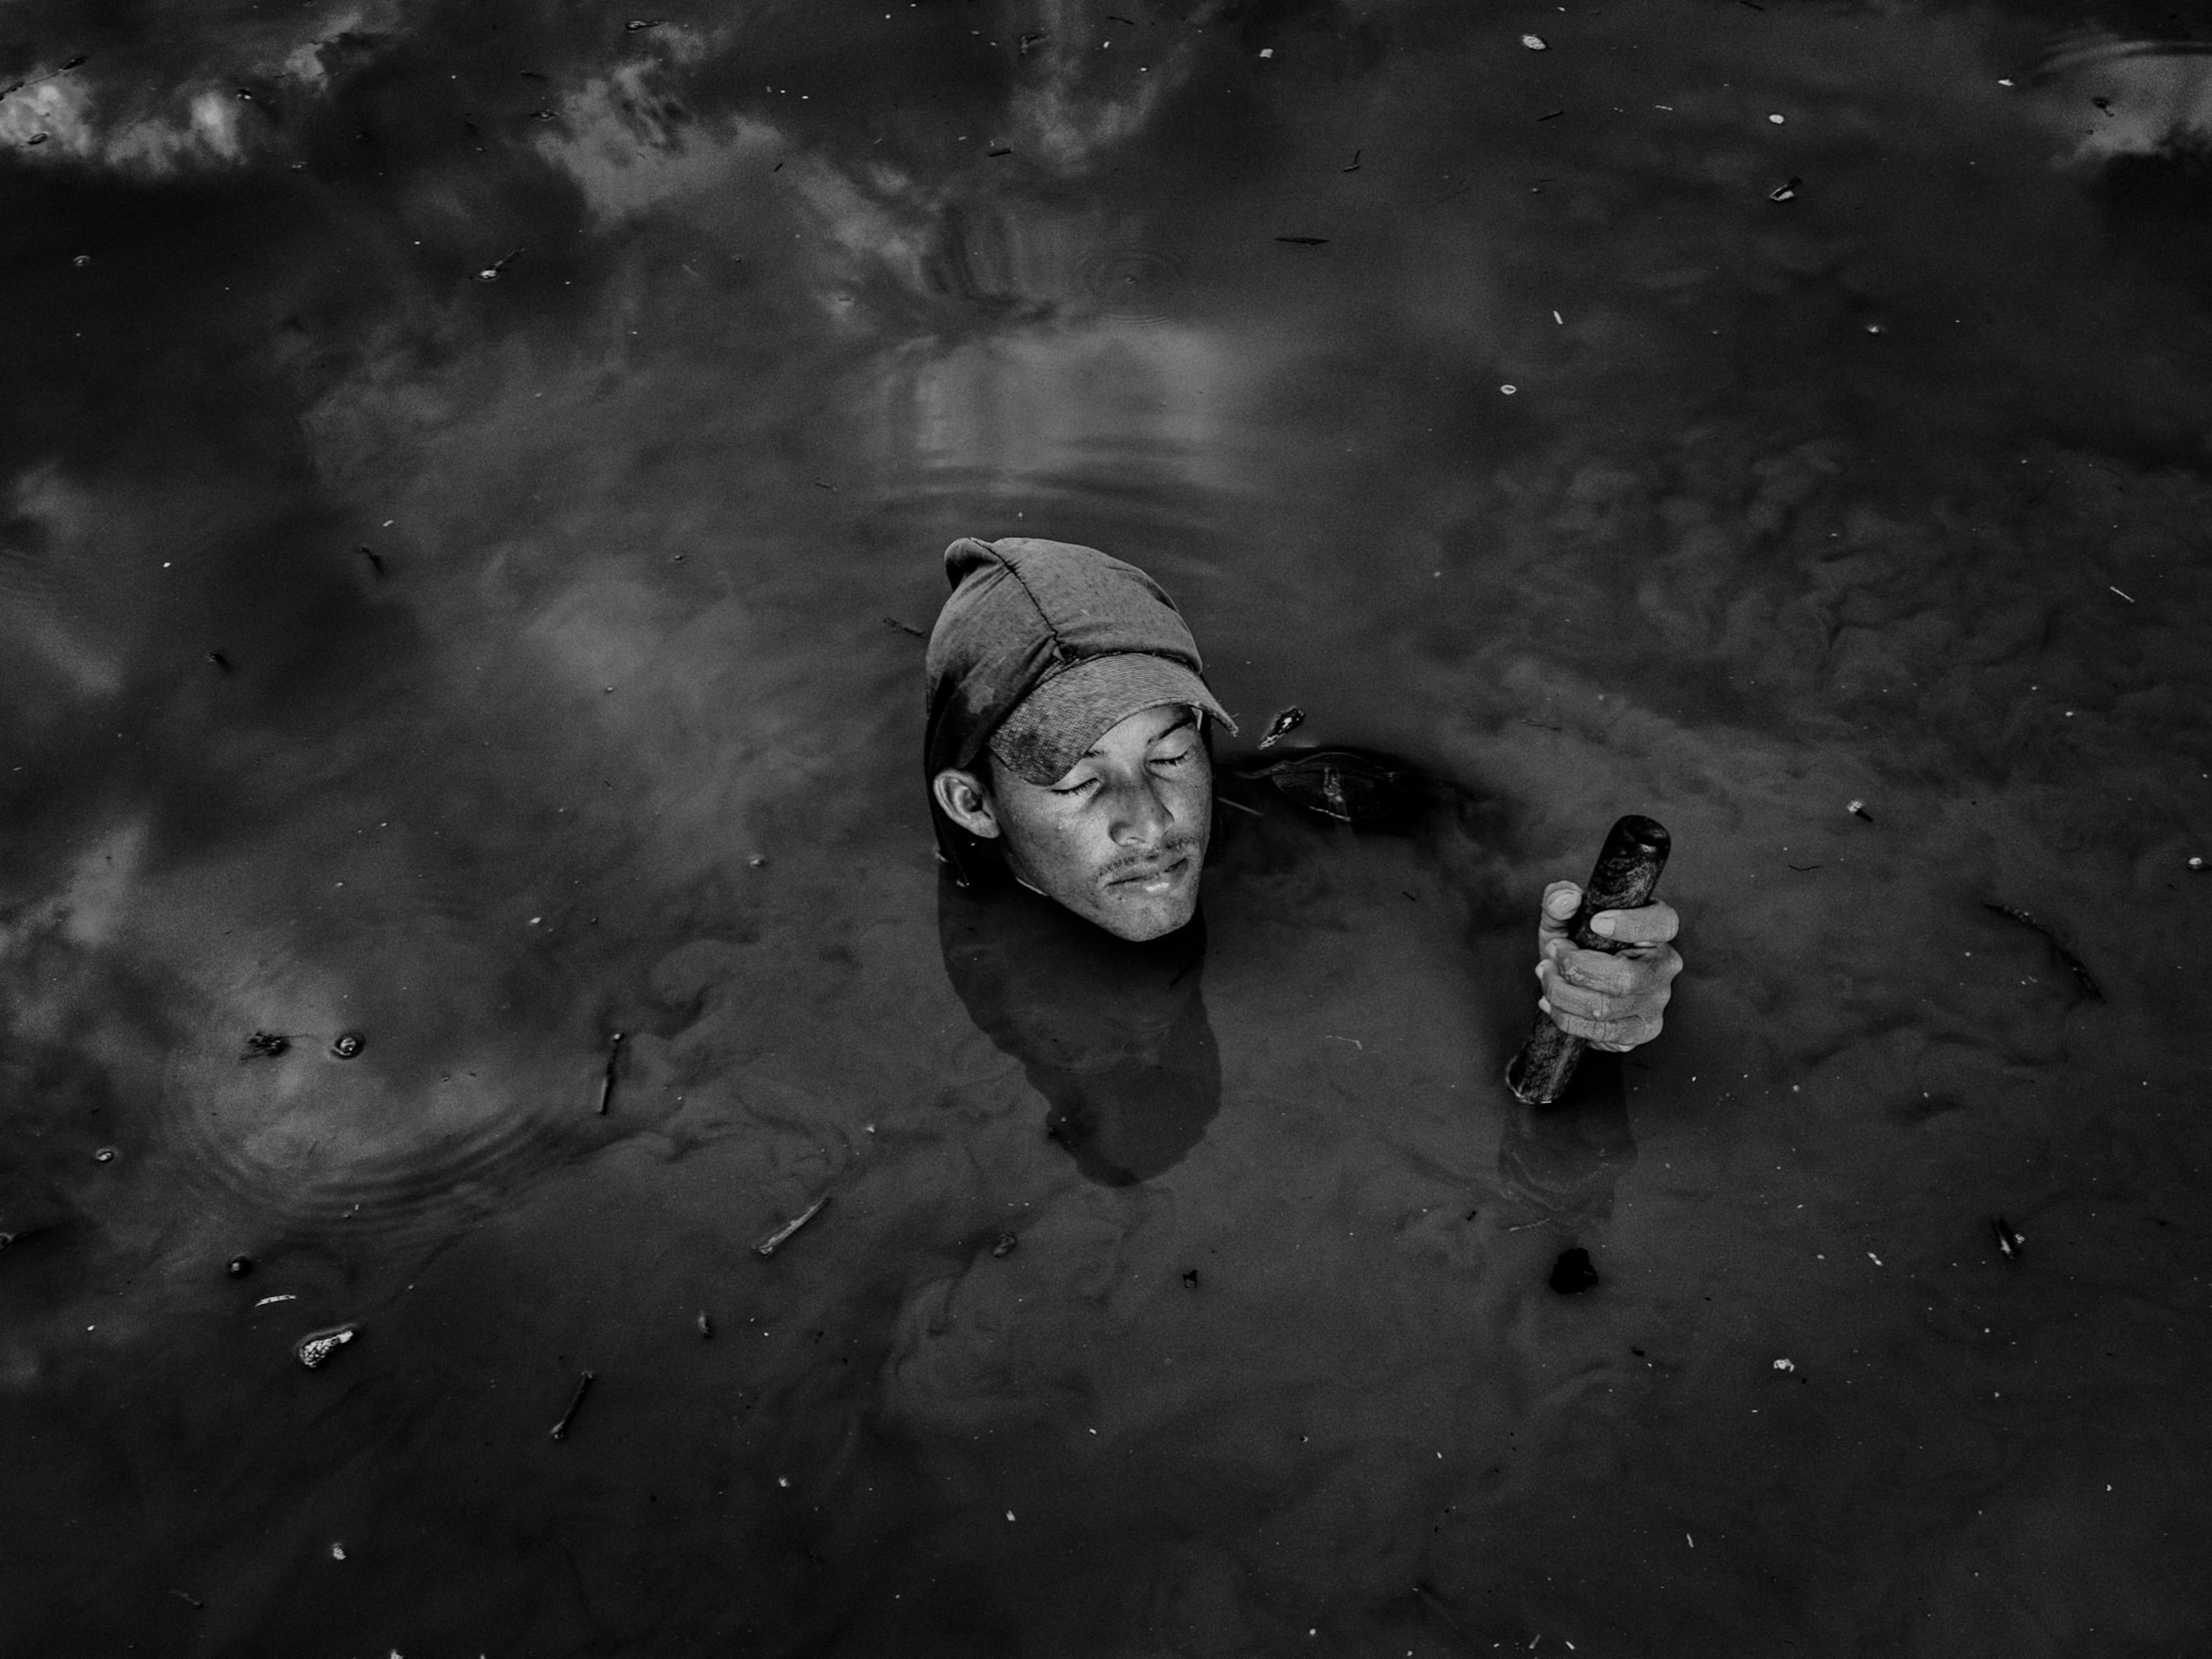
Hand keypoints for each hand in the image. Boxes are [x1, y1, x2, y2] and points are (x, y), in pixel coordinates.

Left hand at [1534, 881, 1681, 1051]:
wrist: (1573, 984)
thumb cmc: (1575, 944)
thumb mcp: (1562, 918)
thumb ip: (1558, 900)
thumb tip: (1568, 899)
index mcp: (1657, 930)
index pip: (1663, 924)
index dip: (1631, 925)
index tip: (1595, 923)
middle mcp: (1664, 967)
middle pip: (1624, 977)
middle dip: (1575, 966)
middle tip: (1551, 952)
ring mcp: (1656, 1003)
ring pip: (1606, 1008)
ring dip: (1562, 992)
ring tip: (1544, 974)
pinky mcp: (1640, 1031)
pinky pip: (1600, 1032)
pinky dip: (1566, 1017)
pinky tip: (1551, 1003)